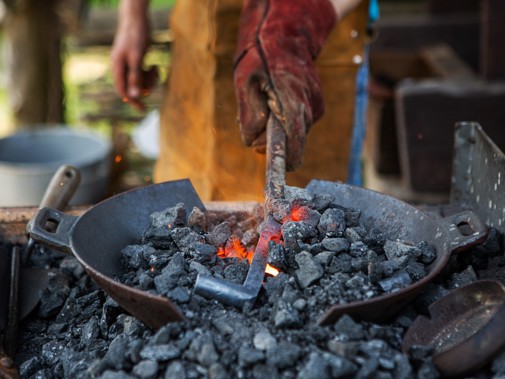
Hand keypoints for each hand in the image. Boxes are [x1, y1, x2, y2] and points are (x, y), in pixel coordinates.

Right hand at [111, 0, 157, 111]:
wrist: (136, 17)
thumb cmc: (135, 36)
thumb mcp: (137, 57)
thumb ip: (135, 77)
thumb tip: (133, 97)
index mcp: (117, 68)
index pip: (122, 91)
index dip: (132, 101)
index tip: (142, 110)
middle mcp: (120, 68)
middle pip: (133, 87)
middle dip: (146, 85)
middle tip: (155, 75)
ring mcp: (128, 65)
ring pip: (140, 82)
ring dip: (150, 79)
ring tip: (156, 69)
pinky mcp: (136, 62)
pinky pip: (143, 75)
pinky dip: (150, 73)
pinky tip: (155, 66)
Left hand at [233, 0, 336, 170]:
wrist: (286, 36)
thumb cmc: (261, 58)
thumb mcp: (245, 84)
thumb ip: (249, 117)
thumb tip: (253, 143)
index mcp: (294, 105)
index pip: (295, 147)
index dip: (284, 161)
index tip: (274, 167)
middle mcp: (310, 109)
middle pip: (291, 143)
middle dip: (271, 140)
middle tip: (256, 120)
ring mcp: (316, 107)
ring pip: (294, 133)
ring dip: (278, 128)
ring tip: (266, 104)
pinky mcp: (317, 106)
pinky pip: (298, 123)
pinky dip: (285, 119)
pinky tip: (277, 101)